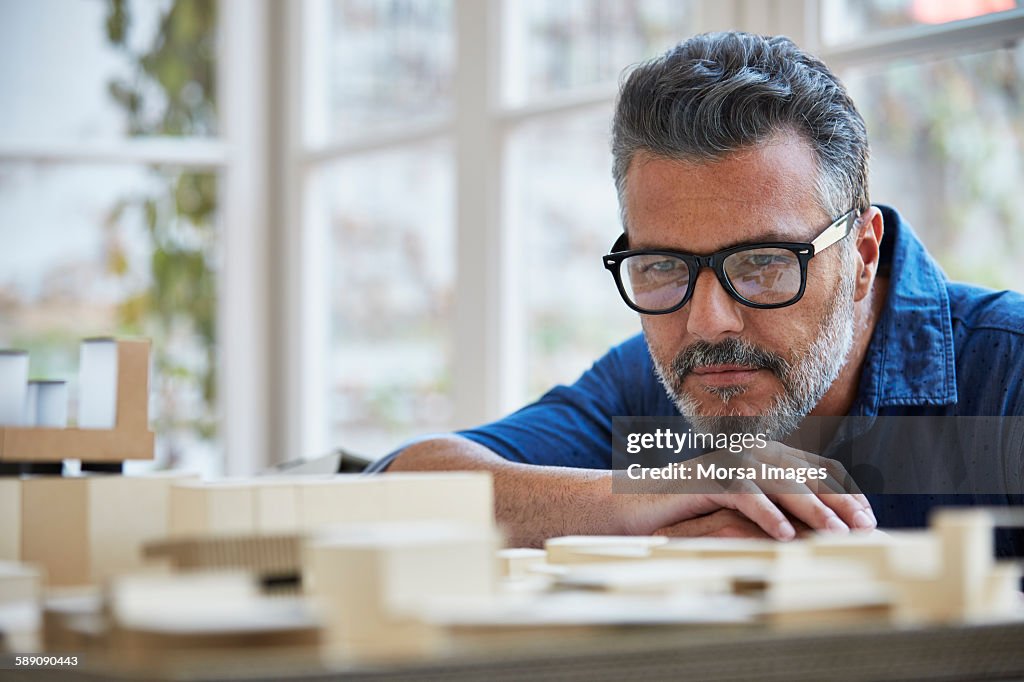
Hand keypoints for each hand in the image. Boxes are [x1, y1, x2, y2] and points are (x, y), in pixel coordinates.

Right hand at [613, 441, 875, 539]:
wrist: (632, 507)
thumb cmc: (686, 513)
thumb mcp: (737, 511)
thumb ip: (773, 509)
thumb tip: (821, 530)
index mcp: (761, 456)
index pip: (815, 470)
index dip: (844, 492)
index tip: (868, 519)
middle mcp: (748, 452)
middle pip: (804, 474)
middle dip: (839, 501)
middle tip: (865, 527)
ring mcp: (726, 462)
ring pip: (778, 482)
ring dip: (811, 509)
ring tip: (836, 533)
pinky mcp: (704, 478)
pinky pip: (742, 494)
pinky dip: (765, 513)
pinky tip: (784, 535)